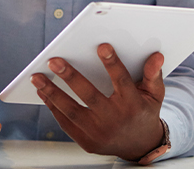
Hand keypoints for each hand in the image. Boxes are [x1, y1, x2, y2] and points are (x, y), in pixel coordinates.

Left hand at [31, 44, 165, 160]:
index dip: (112, 63)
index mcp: (132, 105)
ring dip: (52, 93)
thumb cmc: (144, 113)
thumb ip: (153, 75)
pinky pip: (66, 123)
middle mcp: (115, 120)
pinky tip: (44, 93)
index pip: (122, 81)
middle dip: (70, 77)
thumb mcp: (154, 95)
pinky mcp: (87, 142)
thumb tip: (156, 56)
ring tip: (37, 78)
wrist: (140, 146)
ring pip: (71, 111)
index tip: (101, 46)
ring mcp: (99, 133)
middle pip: (89, 96)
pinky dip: (53, 108)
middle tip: (54, 61)